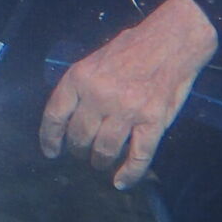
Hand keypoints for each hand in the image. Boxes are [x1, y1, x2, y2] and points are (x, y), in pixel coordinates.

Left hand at [39, 0, 218, 190]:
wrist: (172, 39)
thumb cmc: (132, 47)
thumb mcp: (95, 59)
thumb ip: (81, 86)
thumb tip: (67, 116)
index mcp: (80, 78)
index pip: (55, 115)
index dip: (49, 138)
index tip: (50, 151)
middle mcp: (99, 96)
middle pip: (79, 137)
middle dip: (78, 150)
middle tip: (82, 152)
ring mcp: (127, 110)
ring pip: (104, 150)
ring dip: (99, 162)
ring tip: (100, 163)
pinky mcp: (153, 121)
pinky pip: (137, 157)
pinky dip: (128, 174)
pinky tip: (121, 182)